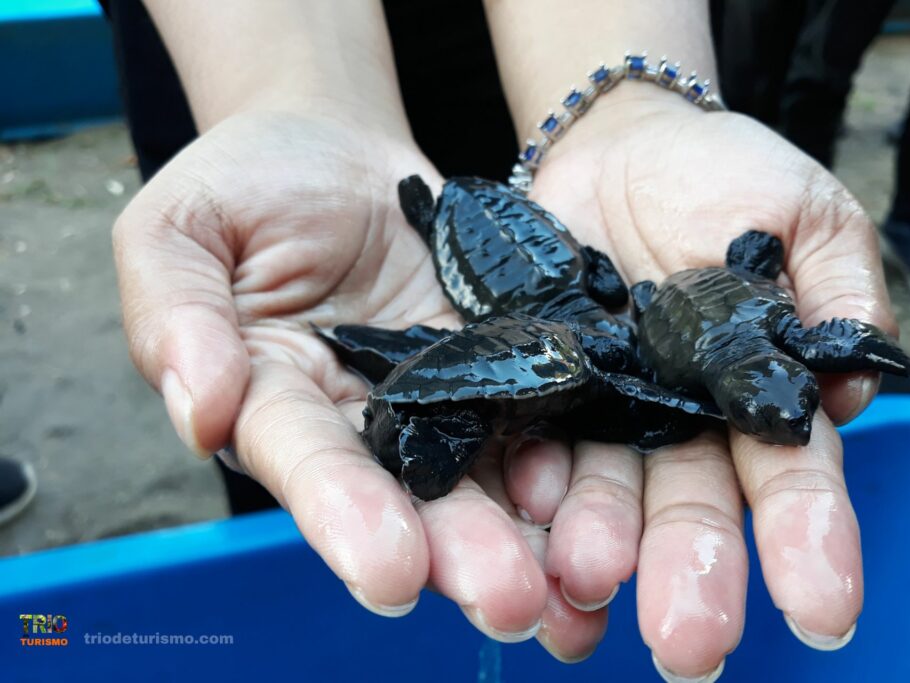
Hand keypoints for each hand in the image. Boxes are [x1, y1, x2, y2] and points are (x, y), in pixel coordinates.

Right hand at [112, 109, 610, 651]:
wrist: (332, 150)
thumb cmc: (244, 186)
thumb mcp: (182, 229)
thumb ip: (176, 316)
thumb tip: (199, 411)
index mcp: (277, 404)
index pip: (307, 463)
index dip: (345, 515)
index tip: (389, 572)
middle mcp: (365, 422)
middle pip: (413, 494)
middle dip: (459, 550)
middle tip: (509, 601)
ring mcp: (444, 395)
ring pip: (489, 472)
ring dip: (532, 530)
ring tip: (576, 585)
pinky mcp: (504, 360)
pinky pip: (543, 407)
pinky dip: (577, 456)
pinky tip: (612, 499)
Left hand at [526, 90, 888, 677]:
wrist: (616, 144)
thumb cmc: (723, 177)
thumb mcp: (803, 216)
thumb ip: (836, 290)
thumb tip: (847, 390)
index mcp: (753, 395)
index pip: (789, 475)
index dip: (807, 537)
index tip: (824, 607)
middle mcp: (674, 423)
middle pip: (687, 506)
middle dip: (691, 570)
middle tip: (691, 644)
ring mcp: (599, 409)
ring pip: (602, 492)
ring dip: (596, 545)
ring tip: (587, 584)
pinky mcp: (529, 384)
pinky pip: (521, 443)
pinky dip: (520, 490)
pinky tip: (520, 527)